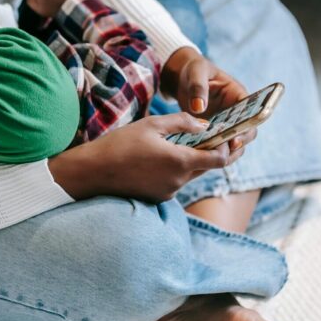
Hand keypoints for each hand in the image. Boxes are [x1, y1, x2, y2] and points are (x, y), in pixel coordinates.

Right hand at [48, 111, 246, 203]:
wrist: (93, 172)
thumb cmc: (120, 144)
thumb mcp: (151, 124)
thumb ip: (182, 122)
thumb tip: (205, 124)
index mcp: (180, 161)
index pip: (219, 159)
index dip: (228, 147)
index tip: (228, 135)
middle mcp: (179, 181)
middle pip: (206, 167)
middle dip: (209, 151)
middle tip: (207, 134)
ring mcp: (169, 192)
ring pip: (189, 174)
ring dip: (189, 159)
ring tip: (175, 142)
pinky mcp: (158, 197)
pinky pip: (174, 181)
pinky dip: (173, 169)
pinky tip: (157, 157)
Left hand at [159, 46, 257, 155]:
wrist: (182, 76)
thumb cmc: (194, 69)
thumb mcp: (196, 72)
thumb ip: (198, 87)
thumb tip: (198, 107)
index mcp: (238, 95)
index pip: (252, 114)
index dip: (248, 127)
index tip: (235, 139)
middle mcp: (236, 111)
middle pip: (245, 132)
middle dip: (237, 144)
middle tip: (223, 153)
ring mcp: (225, 122)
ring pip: (233, 142)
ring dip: (225, 151)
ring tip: (211, 157)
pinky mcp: (213, 130)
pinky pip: (217, 143)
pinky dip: (211, 150)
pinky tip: (200, 156)